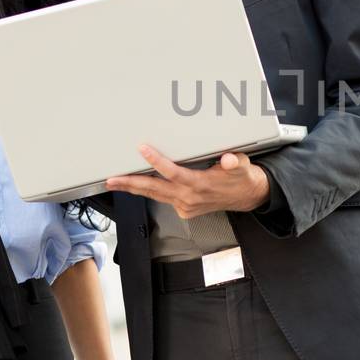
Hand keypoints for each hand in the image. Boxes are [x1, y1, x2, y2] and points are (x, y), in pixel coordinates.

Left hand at [105, 146, 270, 217]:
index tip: (144, 150)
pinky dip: (148, 192)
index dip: (157, 161)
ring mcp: (185, 205)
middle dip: (131, 184)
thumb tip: (229, 159)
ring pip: (155, 195)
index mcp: (200, 184)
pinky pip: (162, 199)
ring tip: (116, 182)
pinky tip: (137, 186)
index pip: (173, 173)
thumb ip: (234, 162)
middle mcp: (189, 197)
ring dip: (134, 189)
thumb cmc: (240, 178)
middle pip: (154, 189)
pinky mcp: (184, 210)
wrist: (247, 196)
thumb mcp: (242, 166)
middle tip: (112, 179)